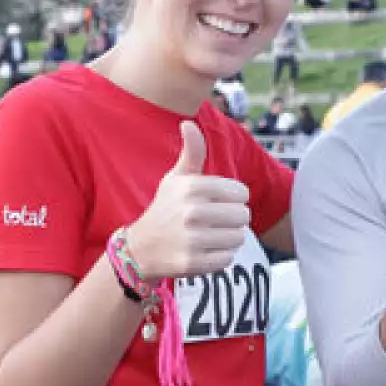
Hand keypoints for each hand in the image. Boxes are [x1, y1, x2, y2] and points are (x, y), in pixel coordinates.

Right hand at [125, 121, 250, 280]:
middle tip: (213, 221)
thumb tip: (188, 123)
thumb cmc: (166, 209)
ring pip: (238, 237)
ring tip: (208, 235)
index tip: (216, 202)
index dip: (233, 198)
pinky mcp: (194, 263)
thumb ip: (192, 153)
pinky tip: (203, 250)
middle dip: (233, 219)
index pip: (241, 193)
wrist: (142, 248)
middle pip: (244, 216)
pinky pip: (229, 258)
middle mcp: (192, 212)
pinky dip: (220, 256)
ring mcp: (193, 239)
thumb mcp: (176, 178)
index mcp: (192, 187)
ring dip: (228, 238)